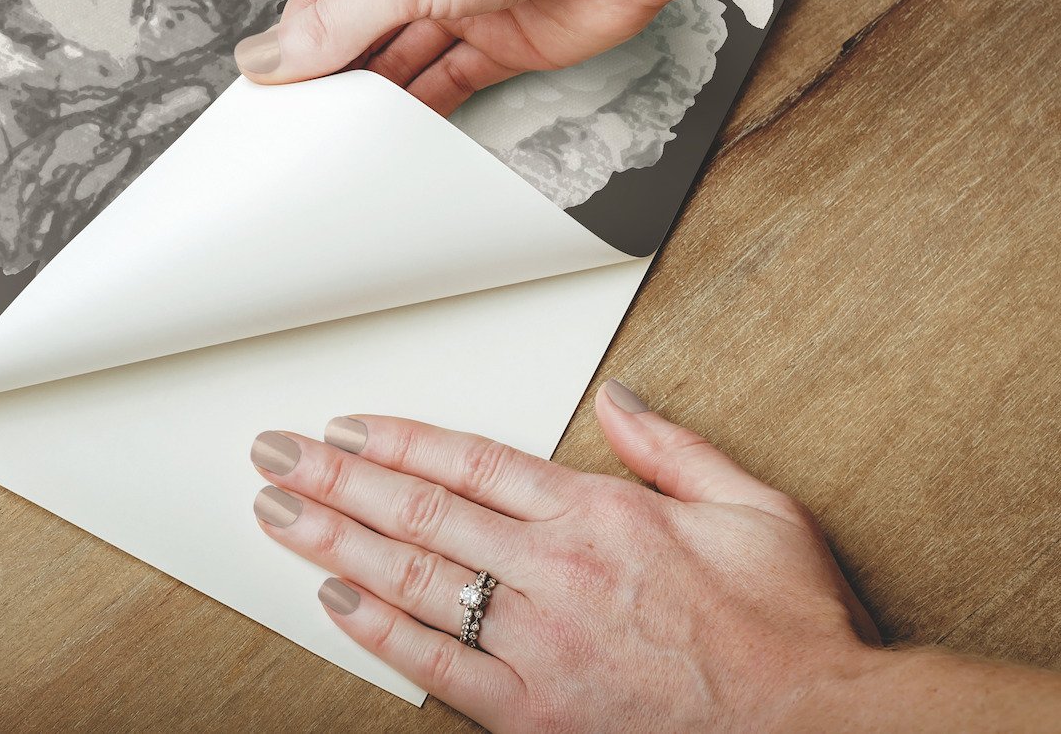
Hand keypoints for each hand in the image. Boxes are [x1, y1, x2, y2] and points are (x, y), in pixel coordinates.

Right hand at [233, 0, 711, 114]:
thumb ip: (334, 24)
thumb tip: (268, 56)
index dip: (295, 44)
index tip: (268, 94)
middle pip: (362, 33)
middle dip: (336, 76)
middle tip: (301, 127)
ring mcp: (467, 3)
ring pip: (406, 63)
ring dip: (379, 99)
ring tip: (342, 138)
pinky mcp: (508, 44)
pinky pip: (453, 84)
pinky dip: (427, 111)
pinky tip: (399, 135)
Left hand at [247, 382, 883, 730]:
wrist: (821, 730)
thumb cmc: (788, 630)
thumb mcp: (753, 507)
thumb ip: (672, 447)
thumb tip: (616, 399)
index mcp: (600, 516)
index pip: (470, 461)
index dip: (397, 440)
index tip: (346, 426)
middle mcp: (557, 574)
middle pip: (421, 512)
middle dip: (337, 478)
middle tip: (278, 455)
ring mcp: (540, 646)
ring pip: (414, 581)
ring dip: (335, 542)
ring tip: (280, 513)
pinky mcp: (536, 714)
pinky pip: (438, 668)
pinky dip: (379, 634)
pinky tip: (334, 603)